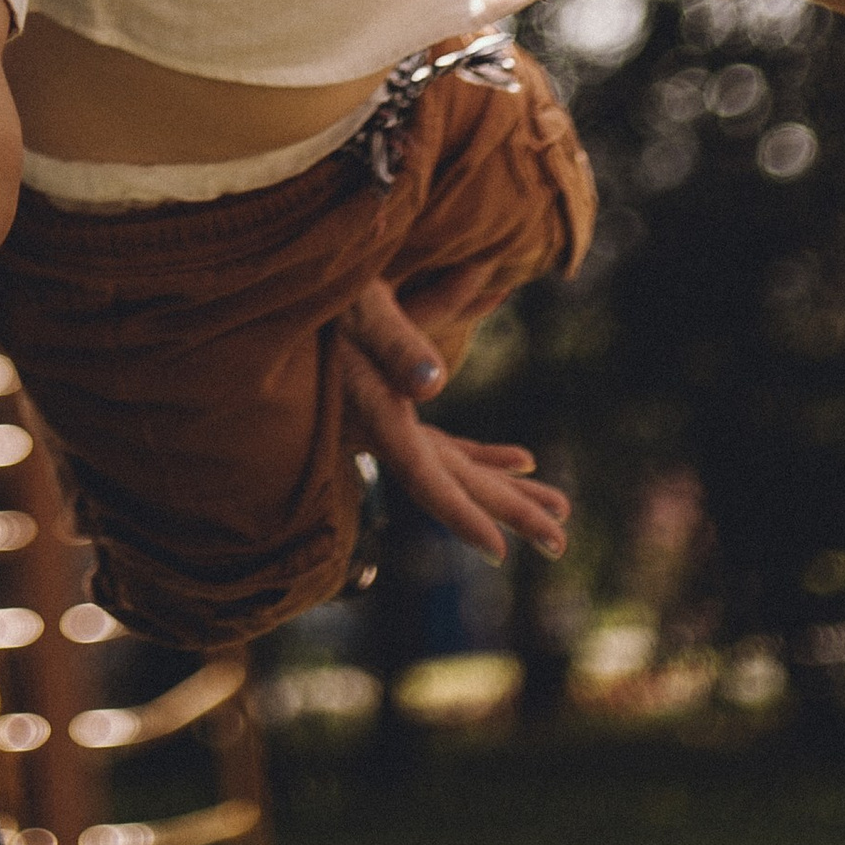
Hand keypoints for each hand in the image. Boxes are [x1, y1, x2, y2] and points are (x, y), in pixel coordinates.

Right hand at [340, 284, 568, 563]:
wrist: (285, 294)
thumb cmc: (325, 293)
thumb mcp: (359, 304)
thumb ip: (395, 340)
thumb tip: (434, 382)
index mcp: (376, 412)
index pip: (424, 476)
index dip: (460, 515)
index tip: (498, 551)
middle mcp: (385, 429)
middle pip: (453, 480)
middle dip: (507, 510)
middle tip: (559, 542)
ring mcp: (391, 423)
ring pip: (457, 466)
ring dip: (506, 488)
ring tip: (560, 510)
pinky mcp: (394, 408)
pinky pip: (447, 444)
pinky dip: (485, 455)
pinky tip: (524, 459)